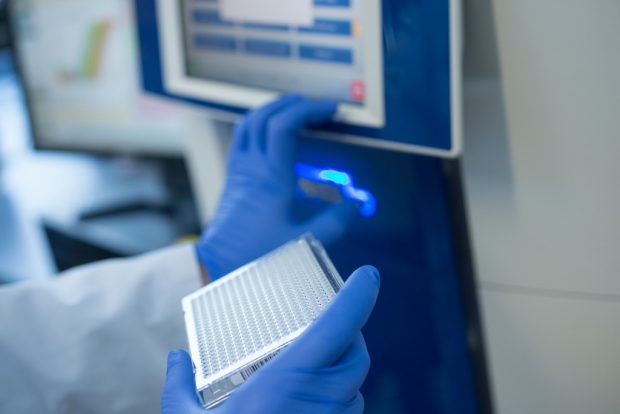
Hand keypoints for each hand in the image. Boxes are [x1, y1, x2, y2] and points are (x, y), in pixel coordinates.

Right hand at [161, 266, 379, 413]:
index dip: (359, 295)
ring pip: (355, 390)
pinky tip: (310, 402)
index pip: (339, 326)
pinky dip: (338, 402)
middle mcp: (319, 405)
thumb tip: (177, 358)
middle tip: (331, 323)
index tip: (368, 274)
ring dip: (344, 371)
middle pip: (357, 357)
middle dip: (351, 334)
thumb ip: (180, 387)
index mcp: (285, 385)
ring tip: (317, 363)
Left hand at [195, 95, 353, 279]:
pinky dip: (259, 123)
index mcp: (271, 179)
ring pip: (250, 121)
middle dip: (294, 103)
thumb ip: (334, 222)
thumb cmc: (257, 257)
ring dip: (274, 108)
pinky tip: (273, 132)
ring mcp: (239, 168)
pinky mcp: (233, 175)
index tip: (331, 110)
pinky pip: (242, 136)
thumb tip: (353, 204)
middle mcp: (251, 167)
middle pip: (266, 115)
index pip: (285, 126)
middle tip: (318, 106)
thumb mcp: (304, 244)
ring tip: (297, 109)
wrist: (218, 265)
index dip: (309, 110)